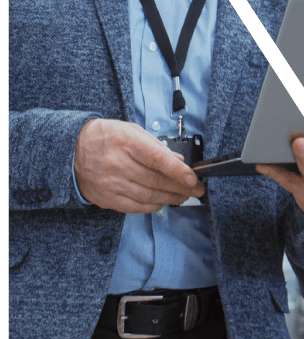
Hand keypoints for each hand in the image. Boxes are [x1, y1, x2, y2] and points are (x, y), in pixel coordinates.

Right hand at [74, 118, 203, 211]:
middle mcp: (118, 165)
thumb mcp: (132, 131)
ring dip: (170, 198)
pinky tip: (163, 202)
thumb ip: (156, 146)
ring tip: (184, 196)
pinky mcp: (106, 198)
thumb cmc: (106, 137)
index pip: (158, 159)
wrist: (72, 149)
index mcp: (126, 143)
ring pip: (148, 196)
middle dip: (181, 187)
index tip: (193, 178)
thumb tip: (178, 160)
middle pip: (156, 180)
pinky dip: (152, 206)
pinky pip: (134, 207)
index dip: (178, 171)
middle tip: (196, 189)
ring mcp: (111, 183)